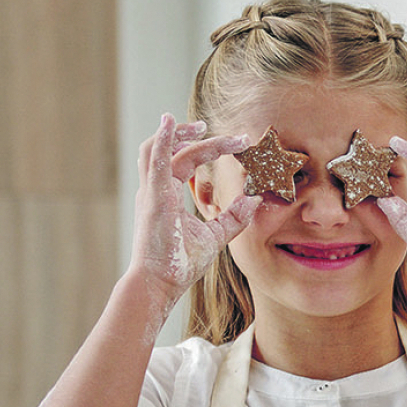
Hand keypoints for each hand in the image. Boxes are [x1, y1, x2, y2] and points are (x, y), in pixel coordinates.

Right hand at [130, 114, 257, 304]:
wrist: (159, 284)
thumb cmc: (179, 263)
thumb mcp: (215, 236)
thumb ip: (233, 217)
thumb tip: (255, 199)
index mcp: (165, 194)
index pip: (184, 161)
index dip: (207, 148)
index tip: (235, 143)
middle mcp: (155, 189)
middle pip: (171, 150)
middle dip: (195, 136)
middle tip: (224, 131)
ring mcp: (151, 192)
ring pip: (159, 149)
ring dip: (180, 133)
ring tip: (202, 126)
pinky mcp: (153, 198)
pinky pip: (155, 161)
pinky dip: (162, 140)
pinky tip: (170, 123)